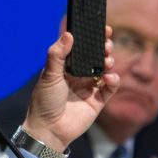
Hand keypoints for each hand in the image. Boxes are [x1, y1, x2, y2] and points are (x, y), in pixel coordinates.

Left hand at [22, 26, 118, 151]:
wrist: (49, 129)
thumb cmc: (44, 101)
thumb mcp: (49, 75)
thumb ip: (57, 55)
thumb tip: (68, 34)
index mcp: (66, 66)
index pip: (80, 48)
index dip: (90, 38)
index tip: (100, 28)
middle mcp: (79, 75)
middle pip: (95, 57)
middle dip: (103, 48)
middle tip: (106, 43)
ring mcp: (89, 87)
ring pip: (104, 69)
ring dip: (108, 62)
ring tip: (106, 60)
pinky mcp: (97, 101)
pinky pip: (109, 88)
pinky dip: (113, 80)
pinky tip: (109, 77)